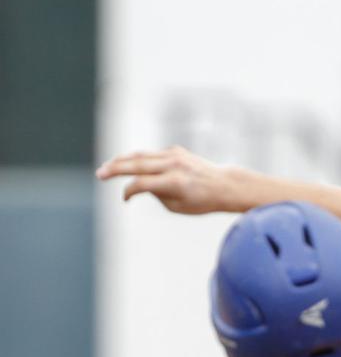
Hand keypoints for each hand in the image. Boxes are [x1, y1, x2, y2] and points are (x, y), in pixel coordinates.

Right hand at [96, 146, 238, 214]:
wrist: (224, 185)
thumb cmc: (201, 201)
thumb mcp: (178, 206)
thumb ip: (156, 193)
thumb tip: (138, 183)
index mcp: (175, 183)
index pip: (142, 184)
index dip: (129, 192)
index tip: (125, 200)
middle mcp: (174, 166)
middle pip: (137, 164)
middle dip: (115, 169)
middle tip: (100, 174)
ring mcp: (175, 155)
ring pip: (141, 155)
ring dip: (122, 160)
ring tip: (107, 168)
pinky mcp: (175, 150)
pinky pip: (151, 154)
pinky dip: (138, 159)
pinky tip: (126, 165)